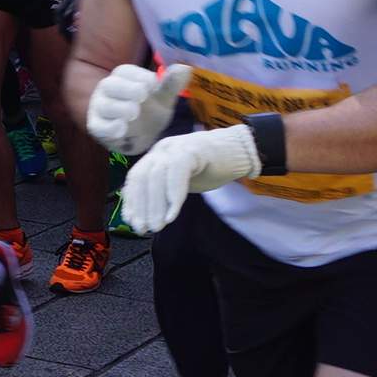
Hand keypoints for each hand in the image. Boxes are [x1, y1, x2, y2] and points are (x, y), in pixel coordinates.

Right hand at [85, 61, 190, 155]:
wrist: (139, 140)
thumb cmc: (150, 114)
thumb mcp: (163, 99)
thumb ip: (171, 85)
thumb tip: (185, 68)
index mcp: (123, 79)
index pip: (124, 71)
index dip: (138, 75)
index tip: (153, 84)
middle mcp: (107, 91)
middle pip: (109, 84)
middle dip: (126, 89)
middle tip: (142, 95)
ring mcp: (100, 109)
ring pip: (103, 105)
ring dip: (118, 108)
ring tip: (134, 113)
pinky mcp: (97, 127)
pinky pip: (98, 125)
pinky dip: (110, 127)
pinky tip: (122, 129)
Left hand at [118, 123, 259, 232]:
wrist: (244, 149)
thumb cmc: (213, 167)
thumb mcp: (184, 180)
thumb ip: (165, 191)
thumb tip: (146, 214)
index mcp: (157, 155)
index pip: (136, 178)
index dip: (132, 201)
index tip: (133, 223)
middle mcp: (163, 149)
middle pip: (142, 177)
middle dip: (140, 206)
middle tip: (144, 229)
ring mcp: (177, 147)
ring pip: (156, 176)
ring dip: (155, 205)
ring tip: (158, 226)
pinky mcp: (193, 150)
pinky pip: (177, 173)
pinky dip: (173, 196)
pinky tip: (173, 216)